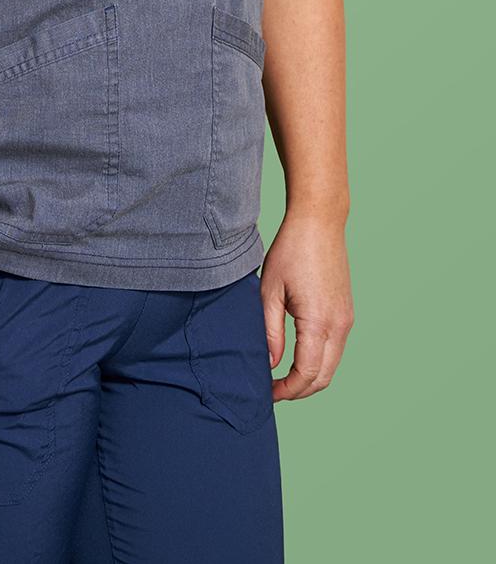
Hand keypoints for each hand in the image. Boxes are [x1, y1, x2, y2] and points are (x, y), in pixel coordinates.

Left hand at [260, 213, 354, 403]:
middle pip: (324, 377)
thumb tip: (270, 364)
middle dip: (299, 390)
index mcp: (320, 322)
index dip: (287, 390)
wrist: (320, 221)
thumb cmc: (291, 250)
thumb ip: (269, 331)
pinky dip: (319, 361)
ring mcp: (347, 319)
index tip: (267, 393)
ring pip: (332, 365)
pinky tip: (297, 356)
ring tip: (281, 376)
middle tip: (273, 390)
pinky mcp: (347, 312)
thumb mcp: (270, 290)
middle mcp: (340, 325)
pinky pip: (335, 348)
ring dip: (310, 377)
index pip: (307, 374)